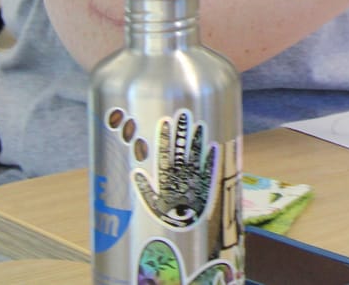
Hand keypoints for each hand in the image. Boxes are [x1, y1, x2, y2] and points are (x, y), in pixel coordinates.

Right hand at [131, 111, 217, 228]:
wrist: (186, 233)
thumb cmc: (167, 219)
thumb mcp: (151, 206)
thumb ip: (144, 188)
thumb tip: (135, 173)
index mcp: (165, 179)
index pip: (163, 154)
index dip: (163, 137)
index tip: (164, 121)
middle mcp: (180, 176)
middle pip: (180, 150)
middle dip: (181, 132)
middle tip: (182, 114)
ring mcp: (194, 179)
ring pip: (195, 155)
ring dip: (196, 140)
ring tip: (198, 124)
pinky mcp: (207, 184)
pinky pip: (210, 169)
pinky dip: (212, 158)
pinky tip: (214, 146)